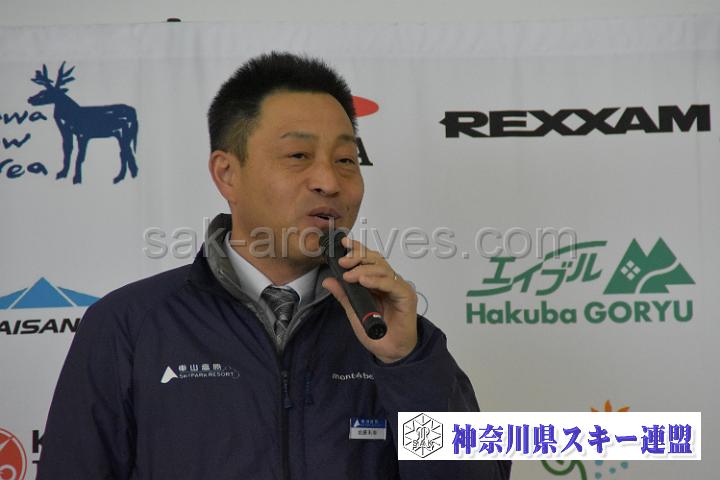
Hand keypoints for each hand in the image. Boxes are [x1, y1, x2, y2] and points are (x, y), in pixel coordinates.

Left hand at [322, 236, 417, 362]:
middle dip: (358, 257)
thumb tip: (328, 280)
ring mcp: (398, 288)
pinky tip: (364, 282)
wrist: (391, 352)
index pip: (368, 259)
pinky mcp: (406, 296)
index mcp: (378, 282)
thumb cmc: (376, 332)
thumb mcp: (354, 312)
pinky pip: (391, 284)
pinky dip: (377, 281)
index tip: (343, 244)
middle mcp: (389, 282)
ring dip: (364, 270)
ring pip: (383, 269)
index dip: (357, 249)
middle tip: (344, 262)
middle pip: (376, 260)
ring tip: (350, 276)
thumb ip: (344, 295)